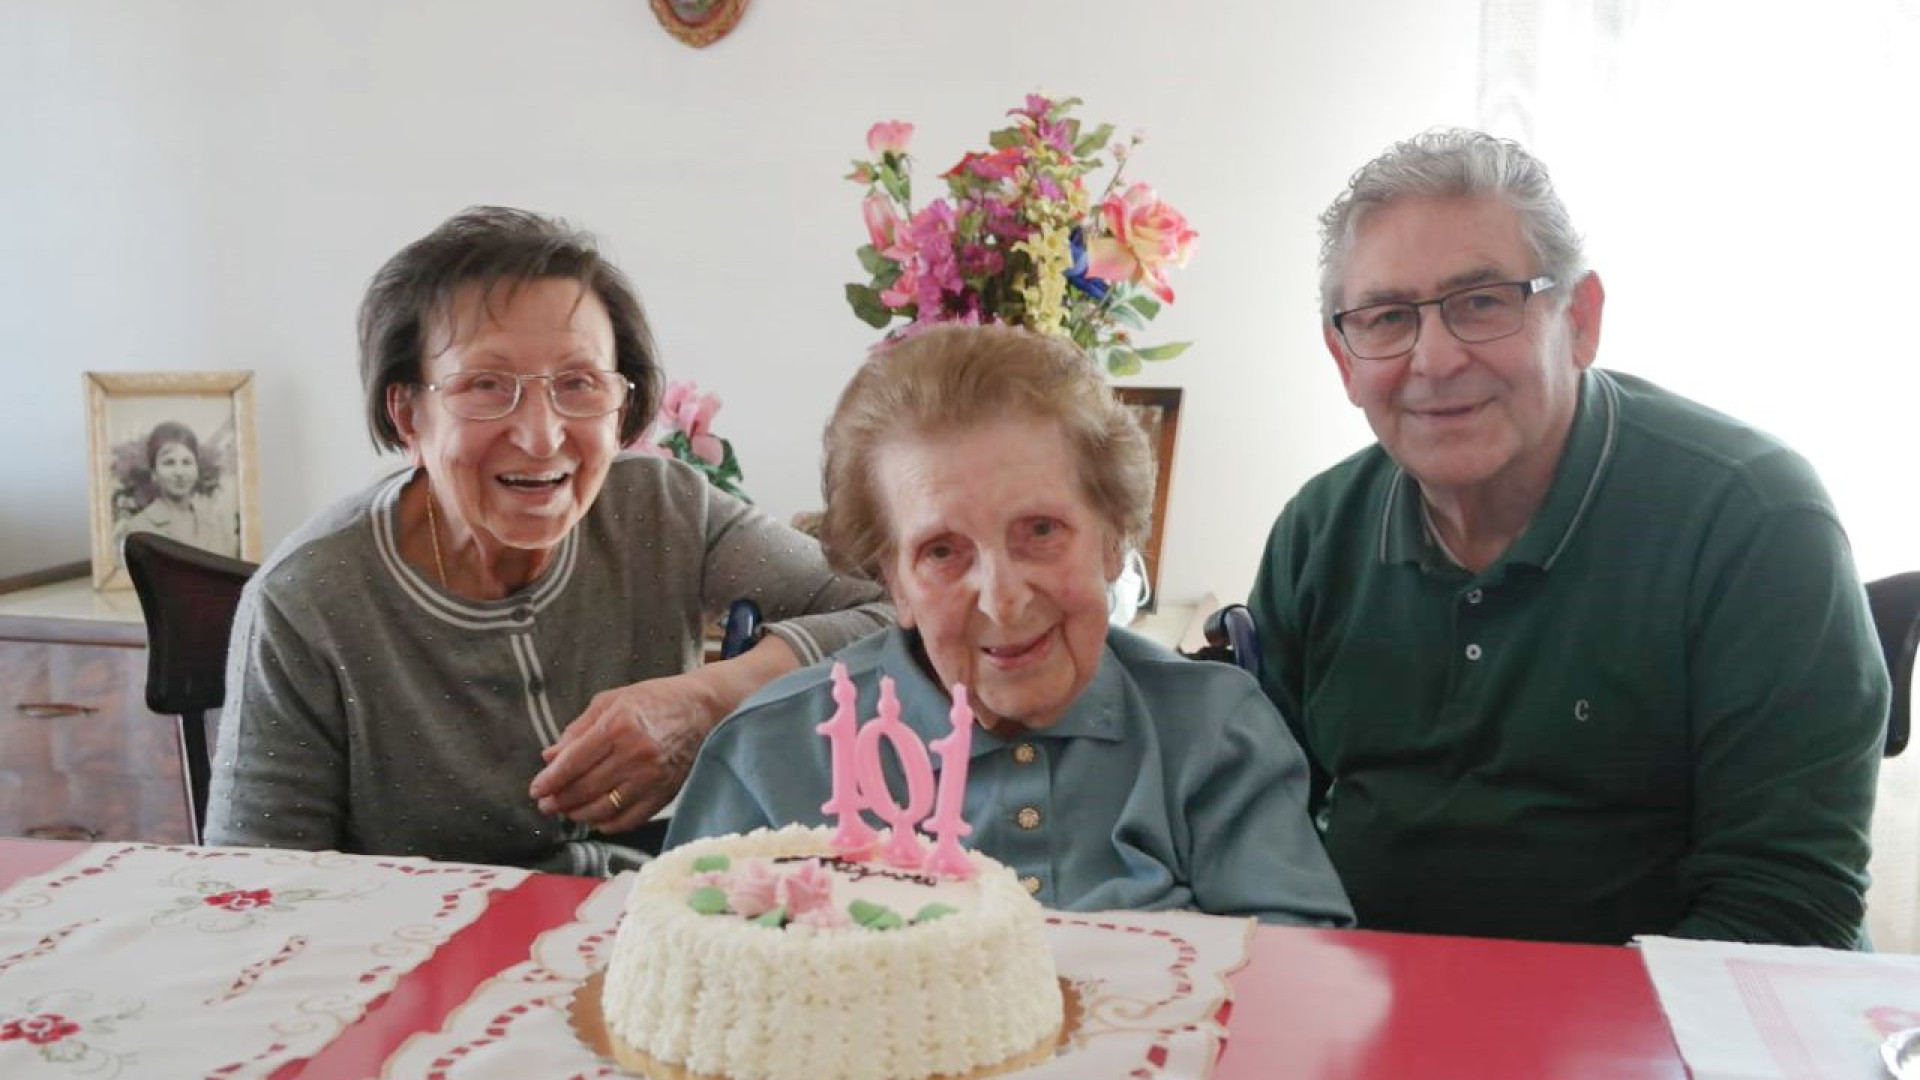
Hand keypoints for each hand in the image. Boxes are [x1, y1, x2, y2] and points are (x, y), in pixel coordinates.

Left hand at [528, 672, 721, 833]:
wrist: (701, 710)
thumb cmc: (653, 700)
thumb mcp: (611, 701)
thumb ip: (578, 729)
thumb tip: (549, 756)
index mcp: (618, 726)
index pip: (574, 762)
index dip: (550, 780)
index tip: (536, 790)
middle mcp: (635, 754)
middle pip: (585, 788)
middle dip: (560, 800)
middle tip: (546, 805)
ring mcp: (651, 777)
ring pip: (604, 808)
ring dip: (579, 814)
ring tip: (567, 812)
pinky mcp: (664, 793)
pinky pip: (629, 819)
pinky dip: (608, 824)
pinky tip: (596, 819)